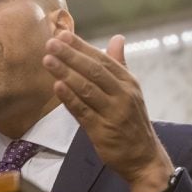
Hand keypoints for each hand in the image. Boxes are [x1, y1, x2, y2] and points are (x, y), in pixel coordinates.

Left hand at [43, 30, 173, 191]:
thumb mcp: (131, 90)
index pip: (103, 59)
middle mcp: (123, 95)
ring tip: (48, 60)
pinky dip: (70, 98)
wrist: (143, 156)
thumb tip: (117, 38)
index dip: (82, 47)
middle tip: (51, 43)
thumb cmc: (132, 120)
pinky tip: (57, 87)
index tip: (63, 35)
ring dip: (66, 73)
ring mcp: (113, 113)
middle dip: (71, 55)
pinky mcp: (102, 131)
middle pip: (94, 71)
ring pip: (87, 89)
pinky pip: (83, 111)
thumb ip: (120, 64)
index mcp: (128, 82)